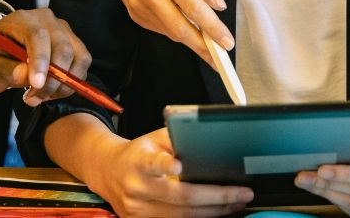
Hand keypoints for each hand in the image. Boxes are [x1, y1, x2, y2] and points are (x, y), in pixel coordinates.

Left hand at [0, 8, 89, 104]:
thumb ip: (2, 68)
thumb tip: (25, 75)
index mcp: (21, 20)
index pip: (38, 36)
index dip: (41, 61)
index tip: (36, 85)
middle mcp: (46, 20)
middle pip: (63, 47)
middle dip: (53, 79)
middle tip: (34, 98)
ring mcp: (62, 30)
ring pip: (78, 56)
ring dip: (64, 83)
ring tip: (41, 96)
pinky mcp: (71, 42)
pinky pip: (82, 62)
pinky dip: (71, 82)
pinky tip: (51, 91)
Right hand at [75, 0, 232, 65]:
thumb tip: (218, 6)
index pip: (195, 8)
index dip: (213, 28)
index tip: (227, 42)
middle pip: (180, 29)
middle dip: (202, 47)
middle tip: (219, 58)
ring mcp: (139, 5)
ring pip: (170, 32)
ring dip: (190, 40)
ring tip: (207, 44)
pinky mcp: (133, 13)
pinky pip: (160, 29)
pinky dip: (175, 31)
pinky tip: (184, 27)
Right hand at [86, 128, 252, 217]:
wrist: (106, 171)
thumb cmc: (138, 153)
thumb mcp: (153, 139)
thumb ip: (177, 139)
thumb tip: (207, 141)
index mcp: (138, 161)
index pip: (151, 163)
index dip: (164, 165)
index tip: (178, 165)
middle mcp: (137, 188)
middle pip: (180, 197)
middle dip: (216, 196)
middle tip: (243, 193)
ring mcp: (137, 210)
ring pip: (181, 216)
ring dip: (214, 211)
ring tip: (238, 203)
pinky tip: (218, 212)